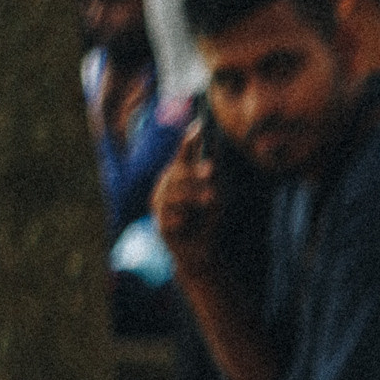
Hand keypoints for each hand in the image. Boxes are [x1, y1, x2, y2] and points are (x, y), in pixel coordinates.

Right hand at [151, 121, 218, 273]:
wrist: (203, 251)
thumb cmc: (209, 219)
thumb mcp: (218, 196)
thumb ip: (214, 179)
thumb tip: (215, 158)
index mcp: (179, 176)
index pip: (183, 155)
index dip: (189, 142)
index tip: (199, 128)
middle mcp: (166, 187)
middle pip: (177, 173)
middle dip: (195, 172)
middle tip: (213, 171)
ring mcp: (160, 205)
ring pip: (173, 194)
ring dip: (194, 195)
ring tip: (212, 199)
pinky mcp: (160, 224)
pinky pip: (169, 216)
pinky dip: (182, 218)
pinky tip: (188, 222)